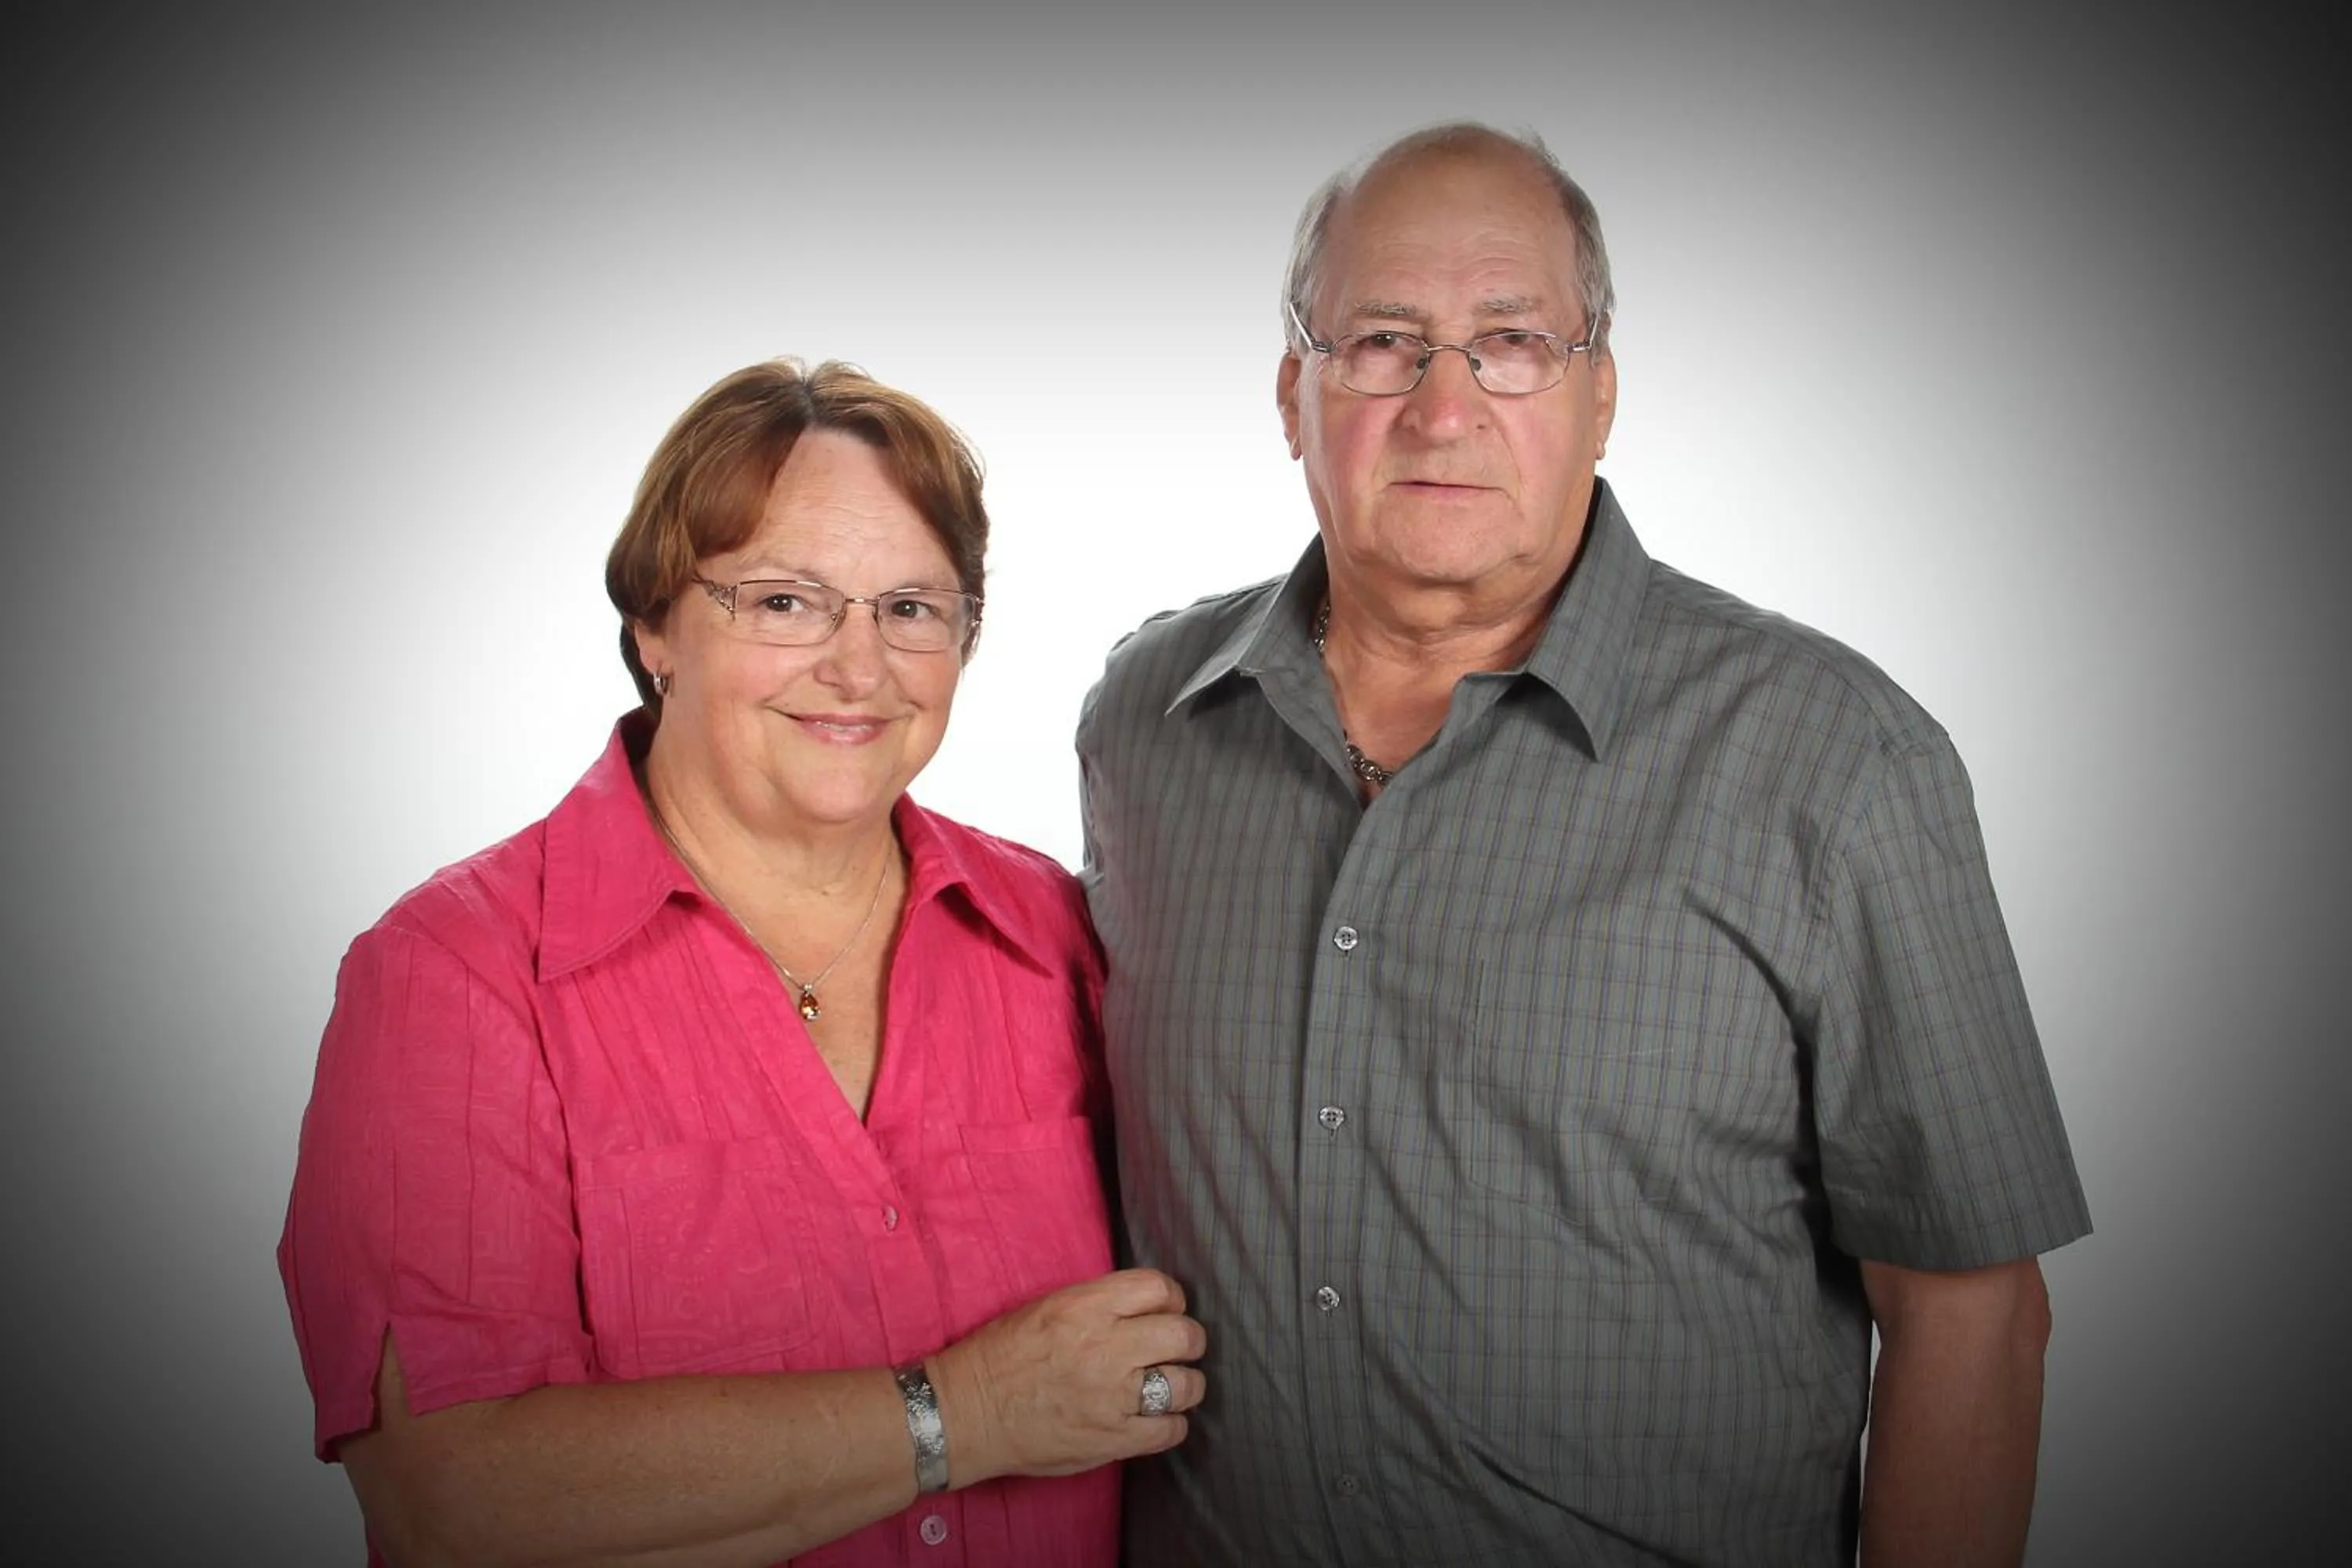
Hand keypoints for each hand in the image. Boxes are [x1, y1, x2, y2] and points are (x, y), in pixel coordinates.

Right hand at [928, 1268, 1206, 1486]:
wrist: (967, 1412)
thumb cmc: (1000, 1355)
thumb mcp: (1048, 1306)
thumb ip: (1100, 1304)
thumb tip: (1145, 1307)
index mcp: (1087, 1307)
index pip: (1159, 1288)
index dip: (1170, 1300)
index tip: (1164, 1312)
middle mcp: (1106, 1347)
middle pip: (1184, 1335)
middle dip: (1187, 1341)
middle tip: (1174, 1350)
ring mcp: (1113, 1397)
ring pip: (1186, 1384)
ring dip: (1184, 1384)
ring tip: (1170, 1387)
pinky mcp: (1112, 1439)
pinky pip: (1171, 1430)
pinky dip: (1171, 1424)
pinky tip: (1156, 1419)